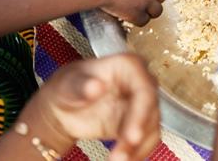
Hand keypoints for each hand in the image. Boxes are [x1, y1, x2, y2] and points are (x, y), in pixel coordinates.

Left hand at [22, 54, 159, 160]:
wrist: (66, 105)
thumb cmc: (69, 87)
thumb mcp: (68, 84)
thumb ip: (81, 86)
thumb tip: (97, 87)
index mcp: (128, 66)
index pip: (144, 89)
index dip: (141, 113)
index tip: (132, 136)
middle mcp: (141, 83)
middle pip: (151, 111)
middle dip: (138, 136)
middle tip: (121, 156)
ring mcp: (142, 104)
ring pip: (150, 129)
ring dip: (136, 149)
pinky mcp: (139, 123)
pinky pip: (145, 140)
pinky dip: (136, 153)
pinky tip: (121, 160)